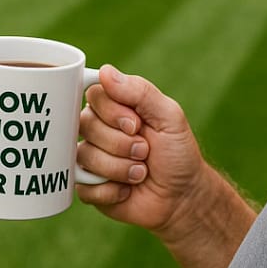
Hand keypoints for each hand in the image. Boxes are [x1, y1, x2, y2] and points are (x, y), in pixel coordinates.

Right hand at [76, 64, 209, 234]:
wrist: (183, 196)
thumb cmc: (177, 152)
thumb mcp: (169, 116)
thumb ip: (139, 91)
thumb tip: (105, 71)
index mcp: (114, 107)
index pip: (94, 95)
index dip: (113, 112)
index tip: (137, 124)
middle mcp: (97, 129)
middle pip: (86, 124)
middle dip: (122, 143)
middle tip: (144, 151)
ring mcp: (90, 158)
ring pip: (85, 156)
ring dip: (121, 168)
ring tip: (140, 173)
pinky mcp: (87, 186)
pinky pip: (84, 186)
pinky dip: (111, 191)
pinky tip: (127, 191)